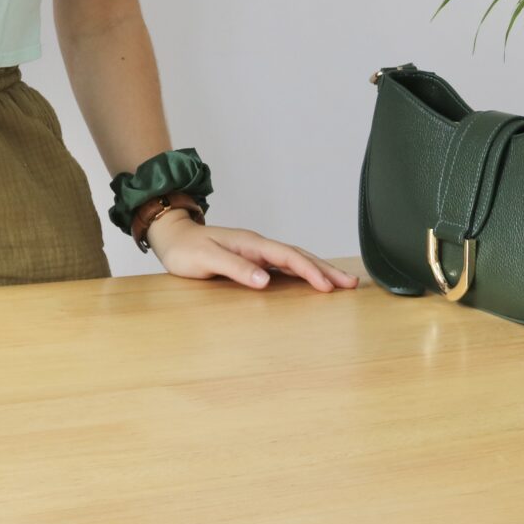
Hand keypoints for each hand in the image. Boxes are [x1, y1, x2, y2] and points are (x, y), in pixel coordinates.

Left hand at [145, 211, 360, 291]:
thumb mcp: (207, 259)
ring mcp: (257, 252)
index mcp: (251, 244)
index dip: (309, 271)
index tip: (328, 286)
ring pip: (294, 260)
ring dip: (318, 270)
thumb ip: (235, 268)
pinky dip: (302, 272)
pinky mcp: (253, 260)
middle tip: (351, 283)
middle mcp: (258, 246)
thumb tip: (265, 281)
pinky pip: (284, 266)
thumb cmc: (186, 250)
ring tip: (341, 282)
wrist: (172, 237)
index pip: (287, 257)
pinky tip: (312, 280)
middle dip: (325, 270)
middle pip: (298, 256)